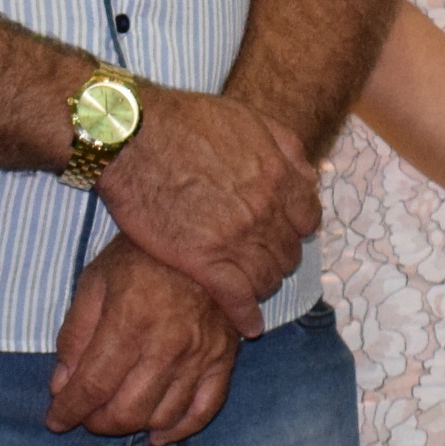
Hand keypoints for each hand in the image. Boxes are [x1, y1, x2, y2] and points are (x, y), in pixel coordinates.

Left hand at [48, 238, 237, 440]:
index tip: (55, 420)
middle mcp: (167, 345)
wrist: (204, 233)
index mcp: (129, 322)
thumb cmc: (141, 255)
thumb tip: (61, 384)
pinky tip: (158, 433)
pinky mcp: (224, 358)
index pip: (92, 386)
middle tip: (85, 414)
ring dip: (132, 425)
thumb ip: (74, 334)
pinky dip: (180, 430)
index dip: (68, 410)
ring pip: (161, 416)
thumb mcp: (95, 281)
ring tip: (116, 414)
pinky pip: (204, 410)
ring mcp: (200, 355)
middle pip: (126, 410)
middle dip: (97, 423)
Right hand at [94, 87, 320, 336]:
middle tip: (259, 260)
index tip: (281, 231)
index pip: (308, 220)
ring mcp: (235, 238)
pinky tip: (249, 326)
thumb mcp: (250, 119)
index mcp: (278, 177)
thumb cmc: (186, 121)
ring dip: (262, 285)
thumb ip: (286, 148)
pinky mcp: (202, 260)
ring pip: (267, 278)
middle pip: (288, 253)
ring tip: (250, 288)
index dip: (295, 228)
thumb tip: (309, 177)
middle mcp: (264, 211)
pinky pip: (237, 298)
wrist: (135, 135)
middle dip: (277, 257)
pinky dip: (246, 316)